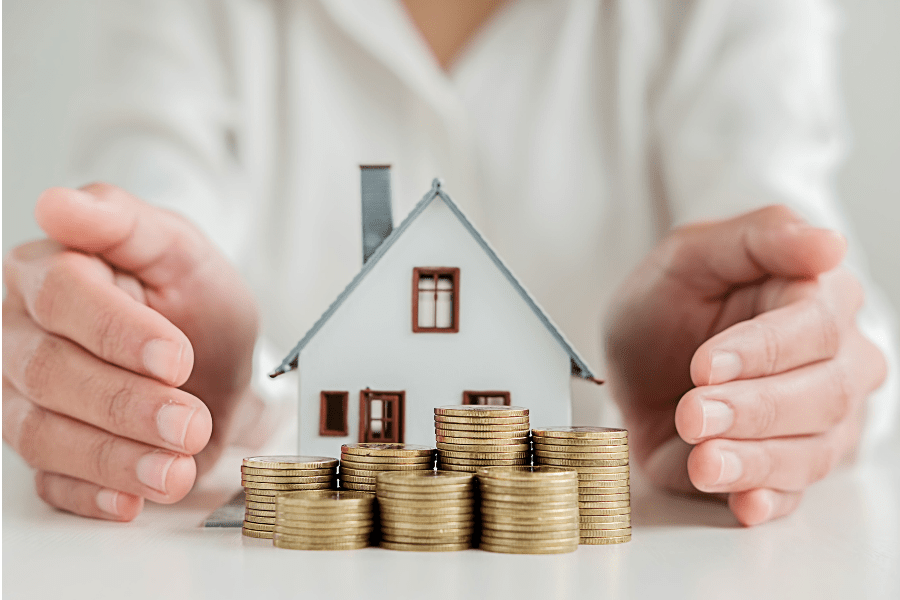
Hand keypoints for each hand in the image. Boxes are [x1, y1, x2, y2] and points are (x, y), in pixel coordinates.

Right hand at [3, 183, 258, 519]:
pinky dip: (92, 496)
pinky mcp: (48, 450)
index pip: (60, 296)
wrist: (212, 357)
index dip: (116, 332)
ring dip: (114, 458)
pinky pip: (50, 482)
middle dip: (125, 403)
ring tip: (176, 470)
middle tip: (190, 422)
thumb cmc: (190, 298)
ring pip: (42, 433)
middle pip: (47, 372)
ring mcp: (26, 398)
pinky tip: (132, 501)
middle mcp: (23, 336)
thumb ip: (126, 223)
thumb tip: (58, 204)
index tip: (175, 358)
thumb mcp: (180, 250)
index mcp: (46, 272)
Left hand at [605, 205, 886, 525]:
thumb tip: (827, 244)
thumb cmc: (672, 300)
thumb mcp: (692, 253)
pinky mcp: (781, 468)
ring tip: (703, 458)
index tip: (704, 364)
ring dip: (756, 459)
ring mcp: (814, 422)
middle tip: (693, 411)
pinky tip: (744, 502)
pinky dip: (768, 501)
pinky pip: (791, 495)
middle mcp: (834, 365)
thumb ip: (757, 237)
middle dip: (754, 408)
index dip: (762, 350)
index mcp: (820, 301)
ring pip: (812, 450)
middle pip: (823, 395)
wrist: (637, 355)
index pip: (816, 328)